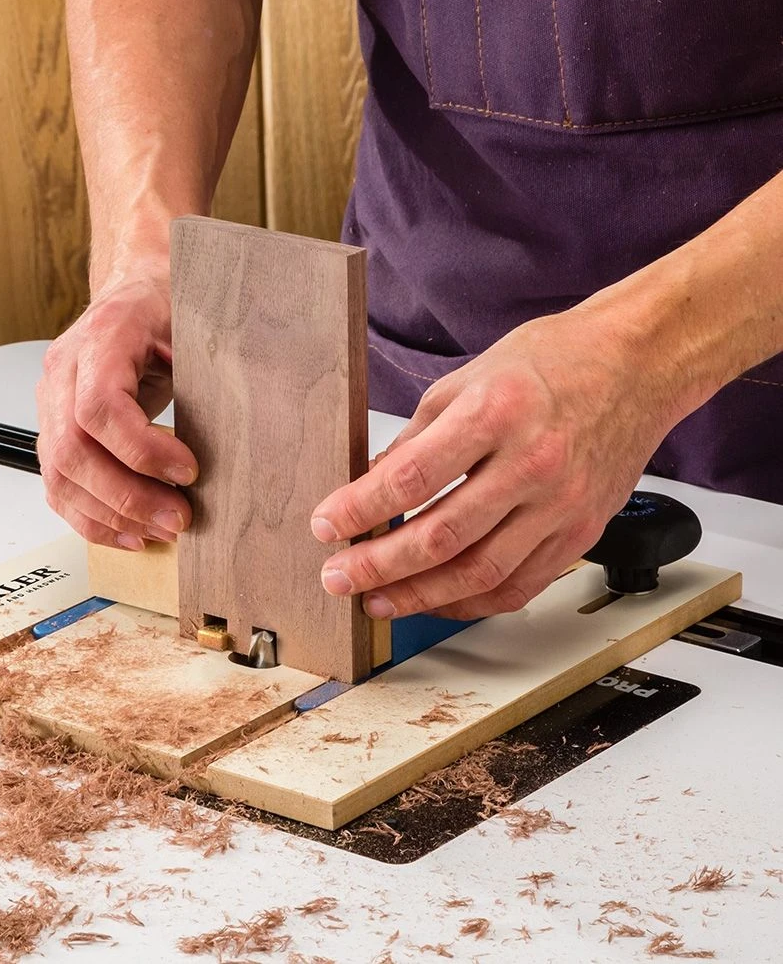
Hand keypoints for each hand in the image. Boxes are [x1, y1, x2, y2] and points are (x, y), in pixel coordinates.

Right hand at [36, 272, 197, 548]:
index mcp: (101, 338)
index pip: (99, 407)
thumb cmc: (168, 308)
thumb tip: (244, 430)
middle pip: (73, 450)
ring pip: (60, 477)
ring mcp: (50, 404)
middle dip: (128, 496)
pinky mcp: (54, 432)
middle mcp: (63, 372)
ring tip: (160, 531)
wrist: (138, 292)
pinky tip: (130, 533)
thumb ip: (209, 370)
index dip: (142, 450)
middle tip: (178, 518)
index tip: (188, 471)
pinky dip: (93, 519)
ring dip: (112, 515)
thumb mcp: (195, 325)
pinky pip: (58, 487)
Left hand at [311, 308, 679, 618]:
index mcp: (496, 413)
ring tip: (377, 601)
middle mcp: (531, 464)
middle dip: (378, 565)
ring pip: (479, 572)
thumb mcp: (467, 379)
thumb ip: (418, 438)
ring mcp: (561, 505)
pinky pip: (519, 585)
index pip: (411, 477)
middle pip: (441, 536)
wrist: (637, 366)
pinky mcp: (580, 533)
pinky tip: (437, 601)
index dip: (360, 509)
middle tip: (339, 577)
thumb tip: (373, 485)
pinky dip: (472, 602)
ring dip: (419, 596)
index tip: (327, 525)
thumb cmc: (554, 362)